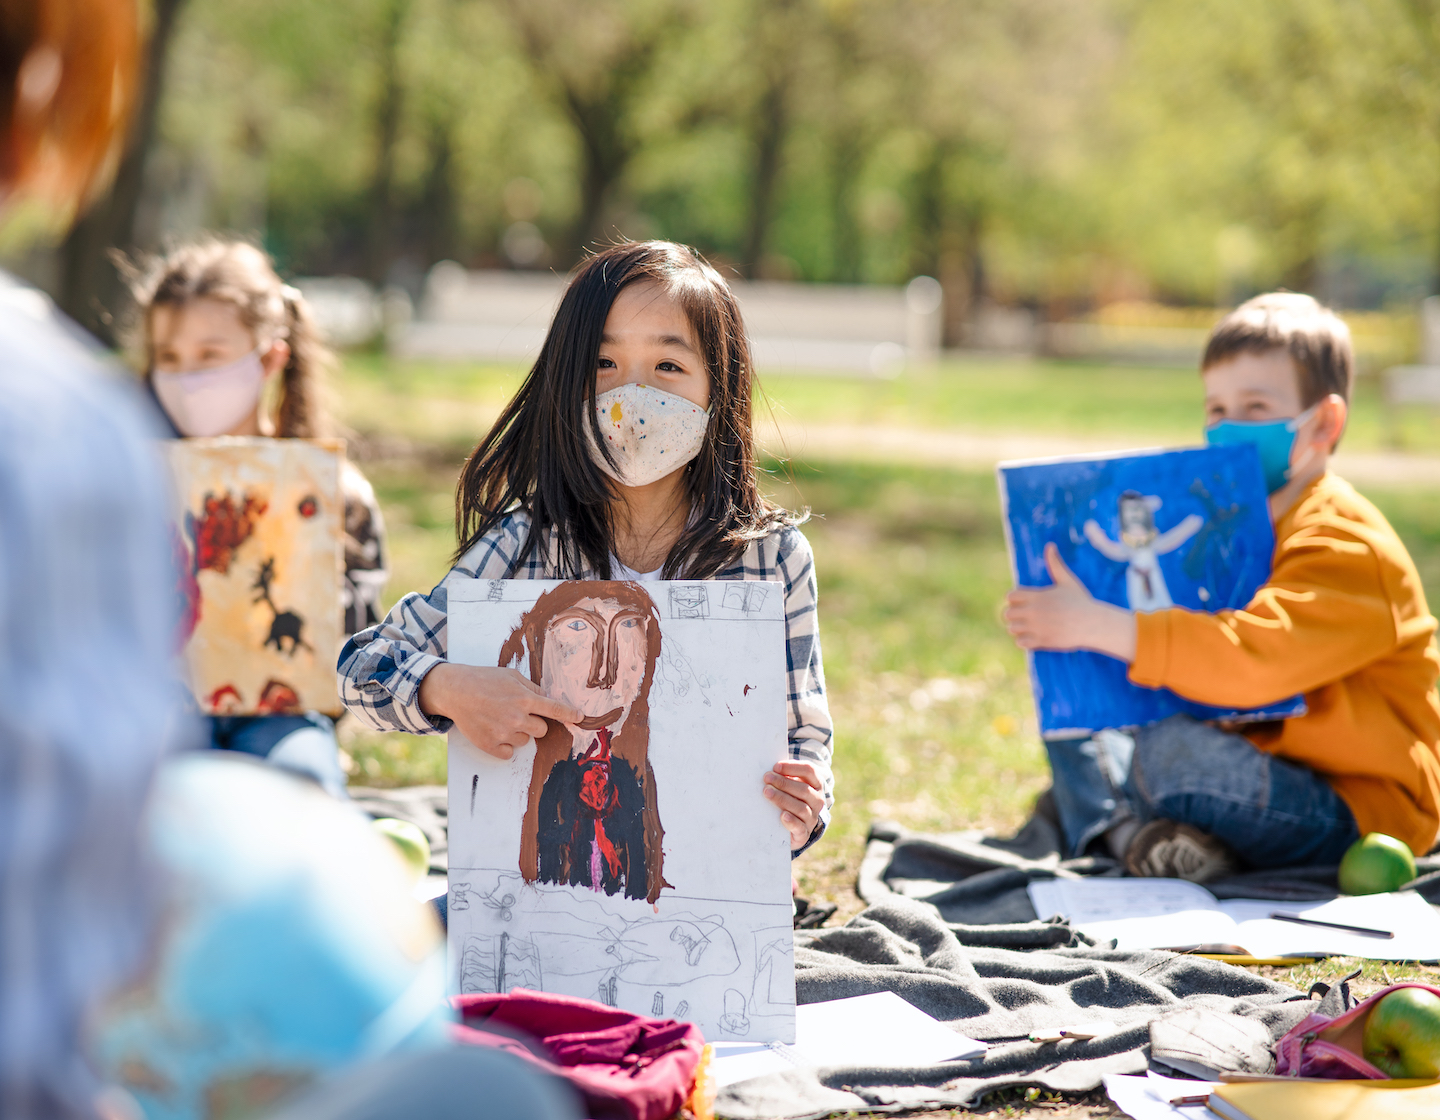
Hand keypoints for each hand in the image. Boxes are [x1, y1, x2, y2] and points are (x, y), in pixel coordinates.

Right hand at [418, 663, 581, 759]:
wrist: (455, 691)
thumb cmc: (484, 680)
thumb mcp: (512, 676)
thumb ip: (532, 688)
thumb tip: (548, 698)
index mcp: (525, 699)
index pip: (555, 710)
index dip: (570, 715)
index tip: (580, 718)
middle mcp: (517, 717)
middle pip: (542, 731)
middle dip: (535, 723)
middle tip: (518, 713)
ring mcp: (503, 733)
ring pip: (525, 741)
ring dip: (518, 733)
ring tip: (500, 719)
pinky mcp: (490, 745)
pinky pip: (509, 753)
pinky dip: (505, 746)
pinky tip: (495, 732)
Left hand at [764, 760, 824, 849]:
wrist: (795, 828)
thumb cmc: (790, 799)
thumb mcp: (791, 786)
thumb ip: (785, 776)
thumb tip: (770, 770)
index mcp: (816, 784)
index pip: (809, 771)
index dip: (792, 767)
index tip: (775, 767)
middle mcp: (817, 801)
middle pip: (804, 789)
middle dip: (784, 783)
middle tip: (767, 778)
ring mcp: (812, 818)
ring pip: (801, 808)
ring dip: (783, 799)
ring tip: (767, 792)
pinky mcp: (804, 833)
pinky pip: (800, 827)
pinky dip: (791, 821)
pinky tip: (782, 815)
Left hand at [1003, 543, 1137, 661]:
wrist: (1093, 623)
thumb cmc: (1080, 601)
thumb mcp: (1067, 580)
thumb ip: (1055, 564)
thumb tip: (1050, 545)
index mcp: (1036, 596)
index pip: (1010, 597)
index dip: (1015, 599)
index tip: (1024, 602)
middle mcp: (1033, 612)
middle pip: (1007, 614)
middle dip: (1014, 614)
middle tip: (1026, 615)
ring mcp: (1036, 627)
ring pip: (1012, 629)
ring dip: (1018, 628)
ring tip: (1030, 626)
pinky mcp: (1041, 641)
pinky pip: (1020, 643)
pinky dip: (1024, 641)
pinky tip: (1034, 636)